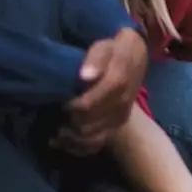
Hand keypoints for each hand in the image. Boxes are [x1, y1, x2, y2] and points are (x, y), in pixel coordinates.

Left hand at [52, 28, 148, 155]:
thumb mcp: (106, 45)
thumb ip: (97, 59)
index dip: (73, 107)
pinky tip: (64, 140)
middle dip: (68, 123)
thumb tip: (84, 77)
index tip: (61, 101)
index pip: (91, 104)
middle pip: (89, 125)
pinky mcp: (118, 126)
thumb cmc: (115, 50)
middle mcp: (122, 104)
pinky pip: (97, 144)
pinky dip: (78, 146)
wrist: (136, 58)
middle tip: (55, 114)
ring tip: (56, 128)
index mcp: (119, 83)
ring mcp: (121, 117)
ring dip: (71, 137)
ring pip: (92, 138)